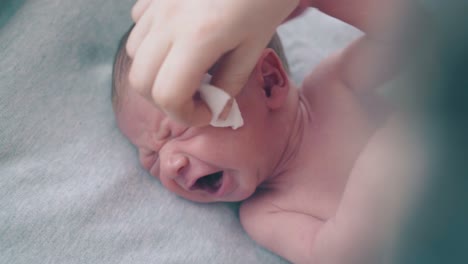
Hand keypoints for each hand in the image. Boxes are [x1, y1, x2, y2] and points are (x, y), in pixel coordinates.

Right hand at [126, 0, 299, 125]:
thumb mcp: (255, 44)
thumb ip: (231, 82)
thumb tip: (216, 109)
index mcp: (198, 37)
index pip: (168, 95)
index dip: (185, 115)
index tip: (207, 113)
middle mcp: (168, 20)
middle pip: (140, 80)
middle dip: (165, 101)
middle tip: (195, 99)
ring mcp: (158, 3)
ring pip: (134, 54)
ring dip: (155, 74)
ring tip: (187, 71)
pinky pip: (139, 26)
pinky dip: (150, 44)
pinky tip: (177, 41)